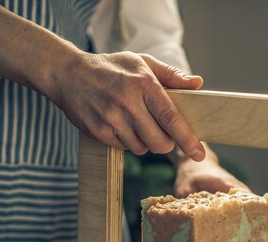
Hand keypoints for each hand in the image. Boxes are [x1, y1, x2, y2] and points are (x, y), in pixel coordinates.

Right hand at [47, 50, 205, 160]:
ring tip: (136, 122)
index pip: (170, 117)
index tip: (199, 153)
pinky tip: (120, 124)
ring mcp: (111, 119)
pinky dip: (127, 142)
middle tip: (164, 134)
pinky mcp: (98, 132)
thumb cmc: (111, 67)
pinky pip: (124, 148)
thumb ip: (170, 75)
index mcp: (143, 84)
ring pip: (142, 148)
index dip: (187, 138)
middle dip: (167, 144)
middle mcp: (127, 103)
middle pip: (159, 142)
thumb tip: (197, 84)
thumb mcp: (141, 62)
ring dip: (145, 142)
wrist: (68, 74)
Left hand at [174, 158, 267, 241]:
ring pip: (258, 224)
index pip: (255, 205)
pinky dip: (255, 240)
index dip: (267, 219)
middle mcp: (241, 199)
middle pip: (262, 217)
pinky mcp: (234, 215)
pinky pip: (247, 227)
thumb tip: (183, 217)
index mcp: (232, 189)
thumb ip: (186, 199)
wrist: (196, 168)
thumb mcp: (186, 186)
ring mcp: (239, 207)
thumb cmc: (194, 175)